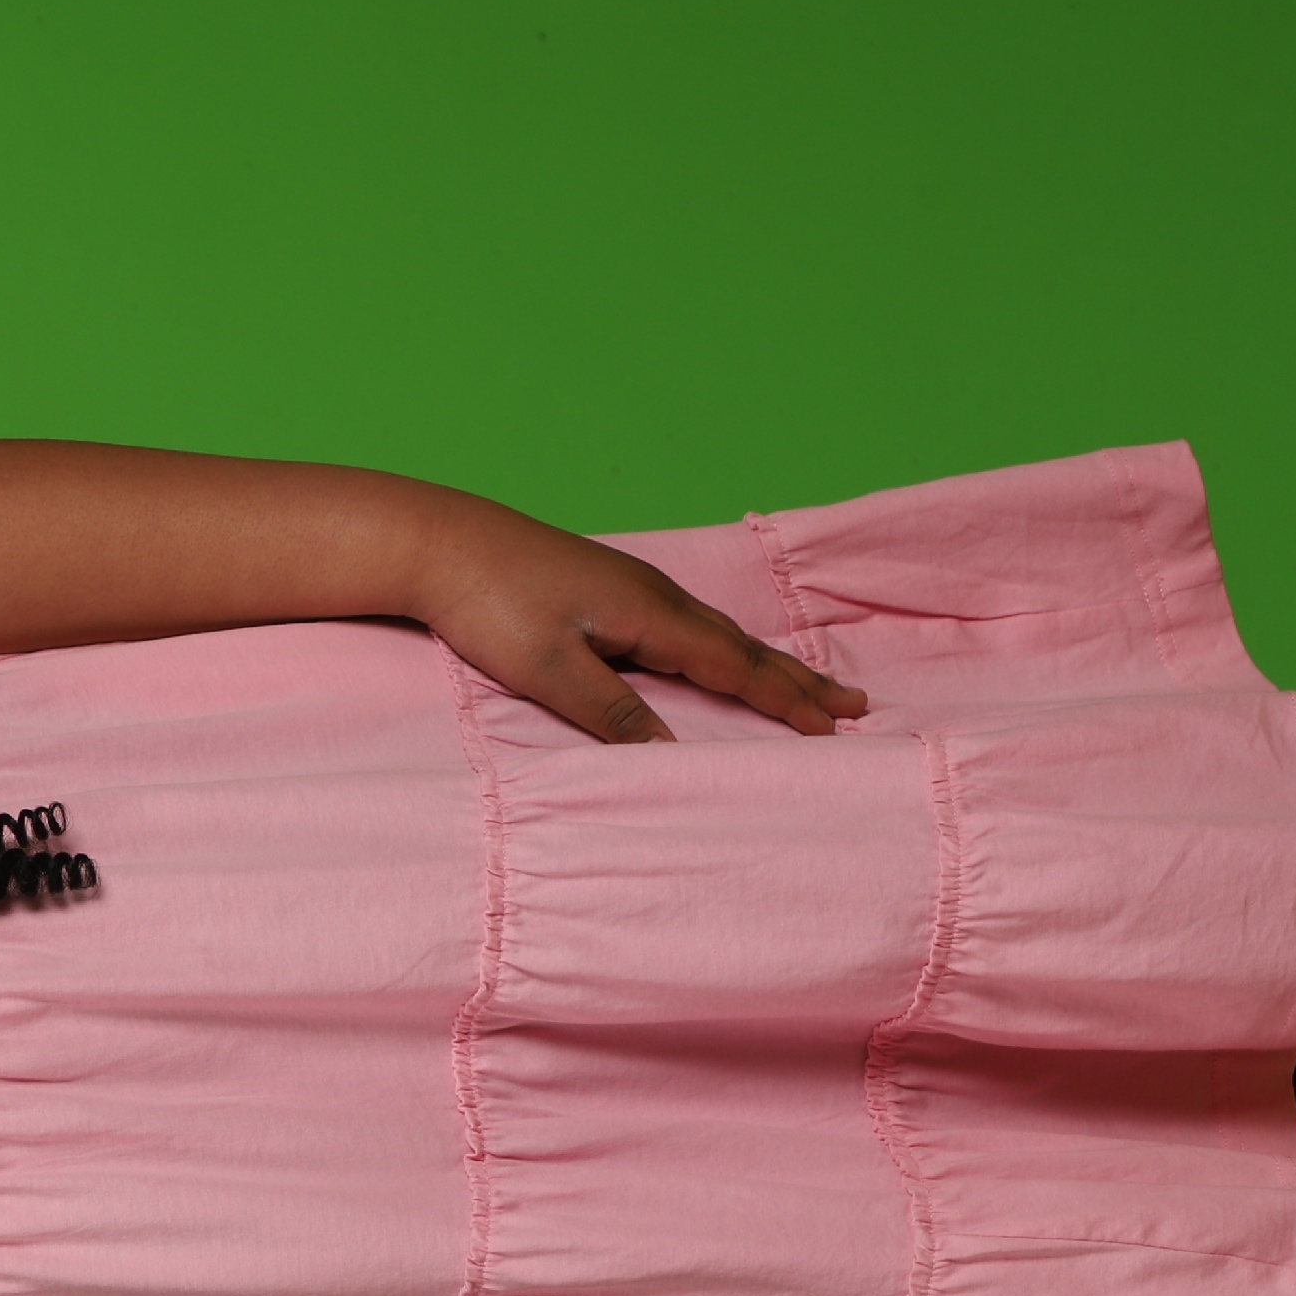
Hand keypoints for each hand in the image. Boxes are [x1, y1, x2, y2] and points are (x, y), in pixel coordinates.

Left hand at [410, 502, 866, 743]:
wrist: (440, 541)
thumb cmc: (490, 604)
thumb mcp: (550, 671)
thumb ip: (612, 714)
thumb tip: (670, 754)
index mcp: (651, 616)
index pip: (737, 668)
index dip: (787, 701)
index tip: (835, 727)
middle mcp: (654, 596)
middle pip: (743, 647)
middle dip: (798, 680)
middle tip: (855, 703)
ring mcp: (632, 587)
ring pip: (717, 632)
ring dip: (765, 661)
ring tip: (803, 683)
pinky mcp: (606, 587)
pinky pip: (686, 624)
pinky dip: (722, 645)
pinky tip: (715, 653)